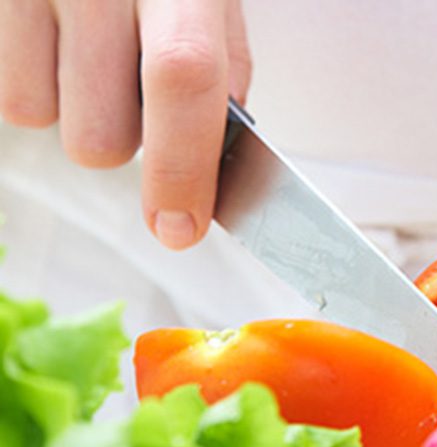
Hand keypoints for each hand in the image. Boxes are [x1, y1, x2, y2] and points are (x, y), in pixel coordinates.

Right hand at [0, 0, 251, 248]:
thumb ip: (222, 58)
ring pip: (44, 120)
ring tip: (89, 47)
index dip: (182, 167)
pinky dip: (33, 81)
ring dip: (74, 109)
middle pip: (102, 134)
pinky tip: (53, 36)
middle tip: (129, 85)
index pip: (183, 77)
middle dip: (124, 138)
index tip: (180, 228)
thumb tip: (215, 154)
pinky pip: (7, 93)